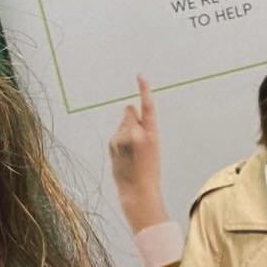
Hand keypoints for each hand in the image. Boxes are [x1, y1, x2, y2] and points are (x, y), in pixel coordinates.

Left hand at [108, 75, 166, 232]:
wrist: (137, 190)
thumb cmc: (149, 170)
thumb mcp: (154, 147)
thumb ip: (144, 129)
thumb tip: (130, 114)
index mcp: (151, 134)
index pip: (148, 107)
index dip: (144, 90)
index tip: (140, 76)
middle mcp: (135, 133)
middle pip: (129, 111)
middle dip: (132, 117)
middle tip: (138, 136)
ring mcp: (121, 138)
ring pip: (122, 123)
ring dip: (126, 130)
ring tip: (132, 151)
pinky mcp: (112, 143)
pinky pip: (116, 133)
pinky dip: (120, 140)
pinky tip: (125, 155)